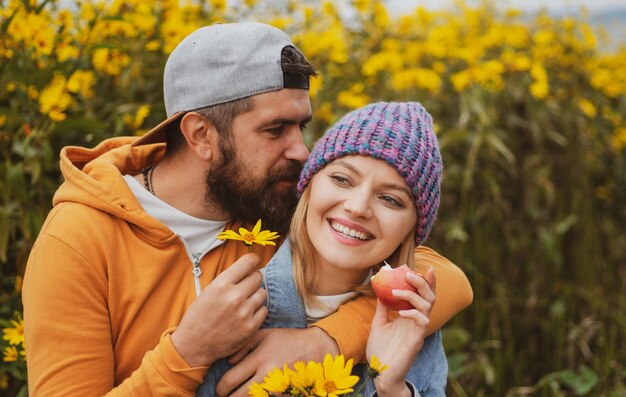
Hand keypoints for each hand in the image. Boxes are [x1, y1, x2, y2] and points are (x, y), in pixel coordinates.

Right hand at [171, 253, 267, 366]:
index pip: (248, 262)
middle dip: (253, 279)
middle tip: (246, 286)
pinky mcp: (251, 327)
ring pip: (262, 293)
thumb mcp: (208, 291)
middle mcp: (234, 296)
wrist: (194, 345)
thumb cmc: (199, 317)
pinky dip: (257, 311)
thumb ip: (228, 280)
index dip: (253, 260)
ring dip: (256, 296)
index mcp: (221, 284)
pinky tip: (246, 314)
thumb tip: (248, 268)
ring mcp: (244, 312)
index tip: (254, 262)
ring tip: (244, 302)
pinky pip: (264, 310)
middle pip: (258, 277)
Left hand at [216, 327, 338, 396]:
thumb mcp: (266, 335)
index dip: (220, 388)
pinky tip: (254, 394)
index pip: (230, 379)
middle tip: (225, 396)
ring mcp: (277, 387)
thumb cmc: (288, 340)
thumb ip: (244, 345)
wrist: (316, 350)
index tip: (219, 389)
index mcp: (260, 358)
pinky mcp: (284, 394)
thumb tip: (228, 362)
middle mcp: (267, 375)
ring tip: (238, 395)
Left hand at [366, 267, 435, 396]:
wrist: (379, 372)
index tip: (426, 267)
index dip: (427, 282)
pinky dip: (413, 313)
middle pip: (429, 297)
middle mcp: (417, 321)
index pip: (422, 295)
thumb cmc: (380, 350)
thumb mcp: (379, 323)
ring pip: (427, 307)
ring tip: (396, 292)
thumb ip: (383, 308)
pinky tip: (401, 312)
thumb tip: (381, 289)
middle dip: (422, 283)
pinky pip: (421, 322)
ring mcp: (418, 331)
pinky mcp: (416, 341)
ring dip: (412, 295)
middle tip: (409, 273)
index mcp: (410, 316)